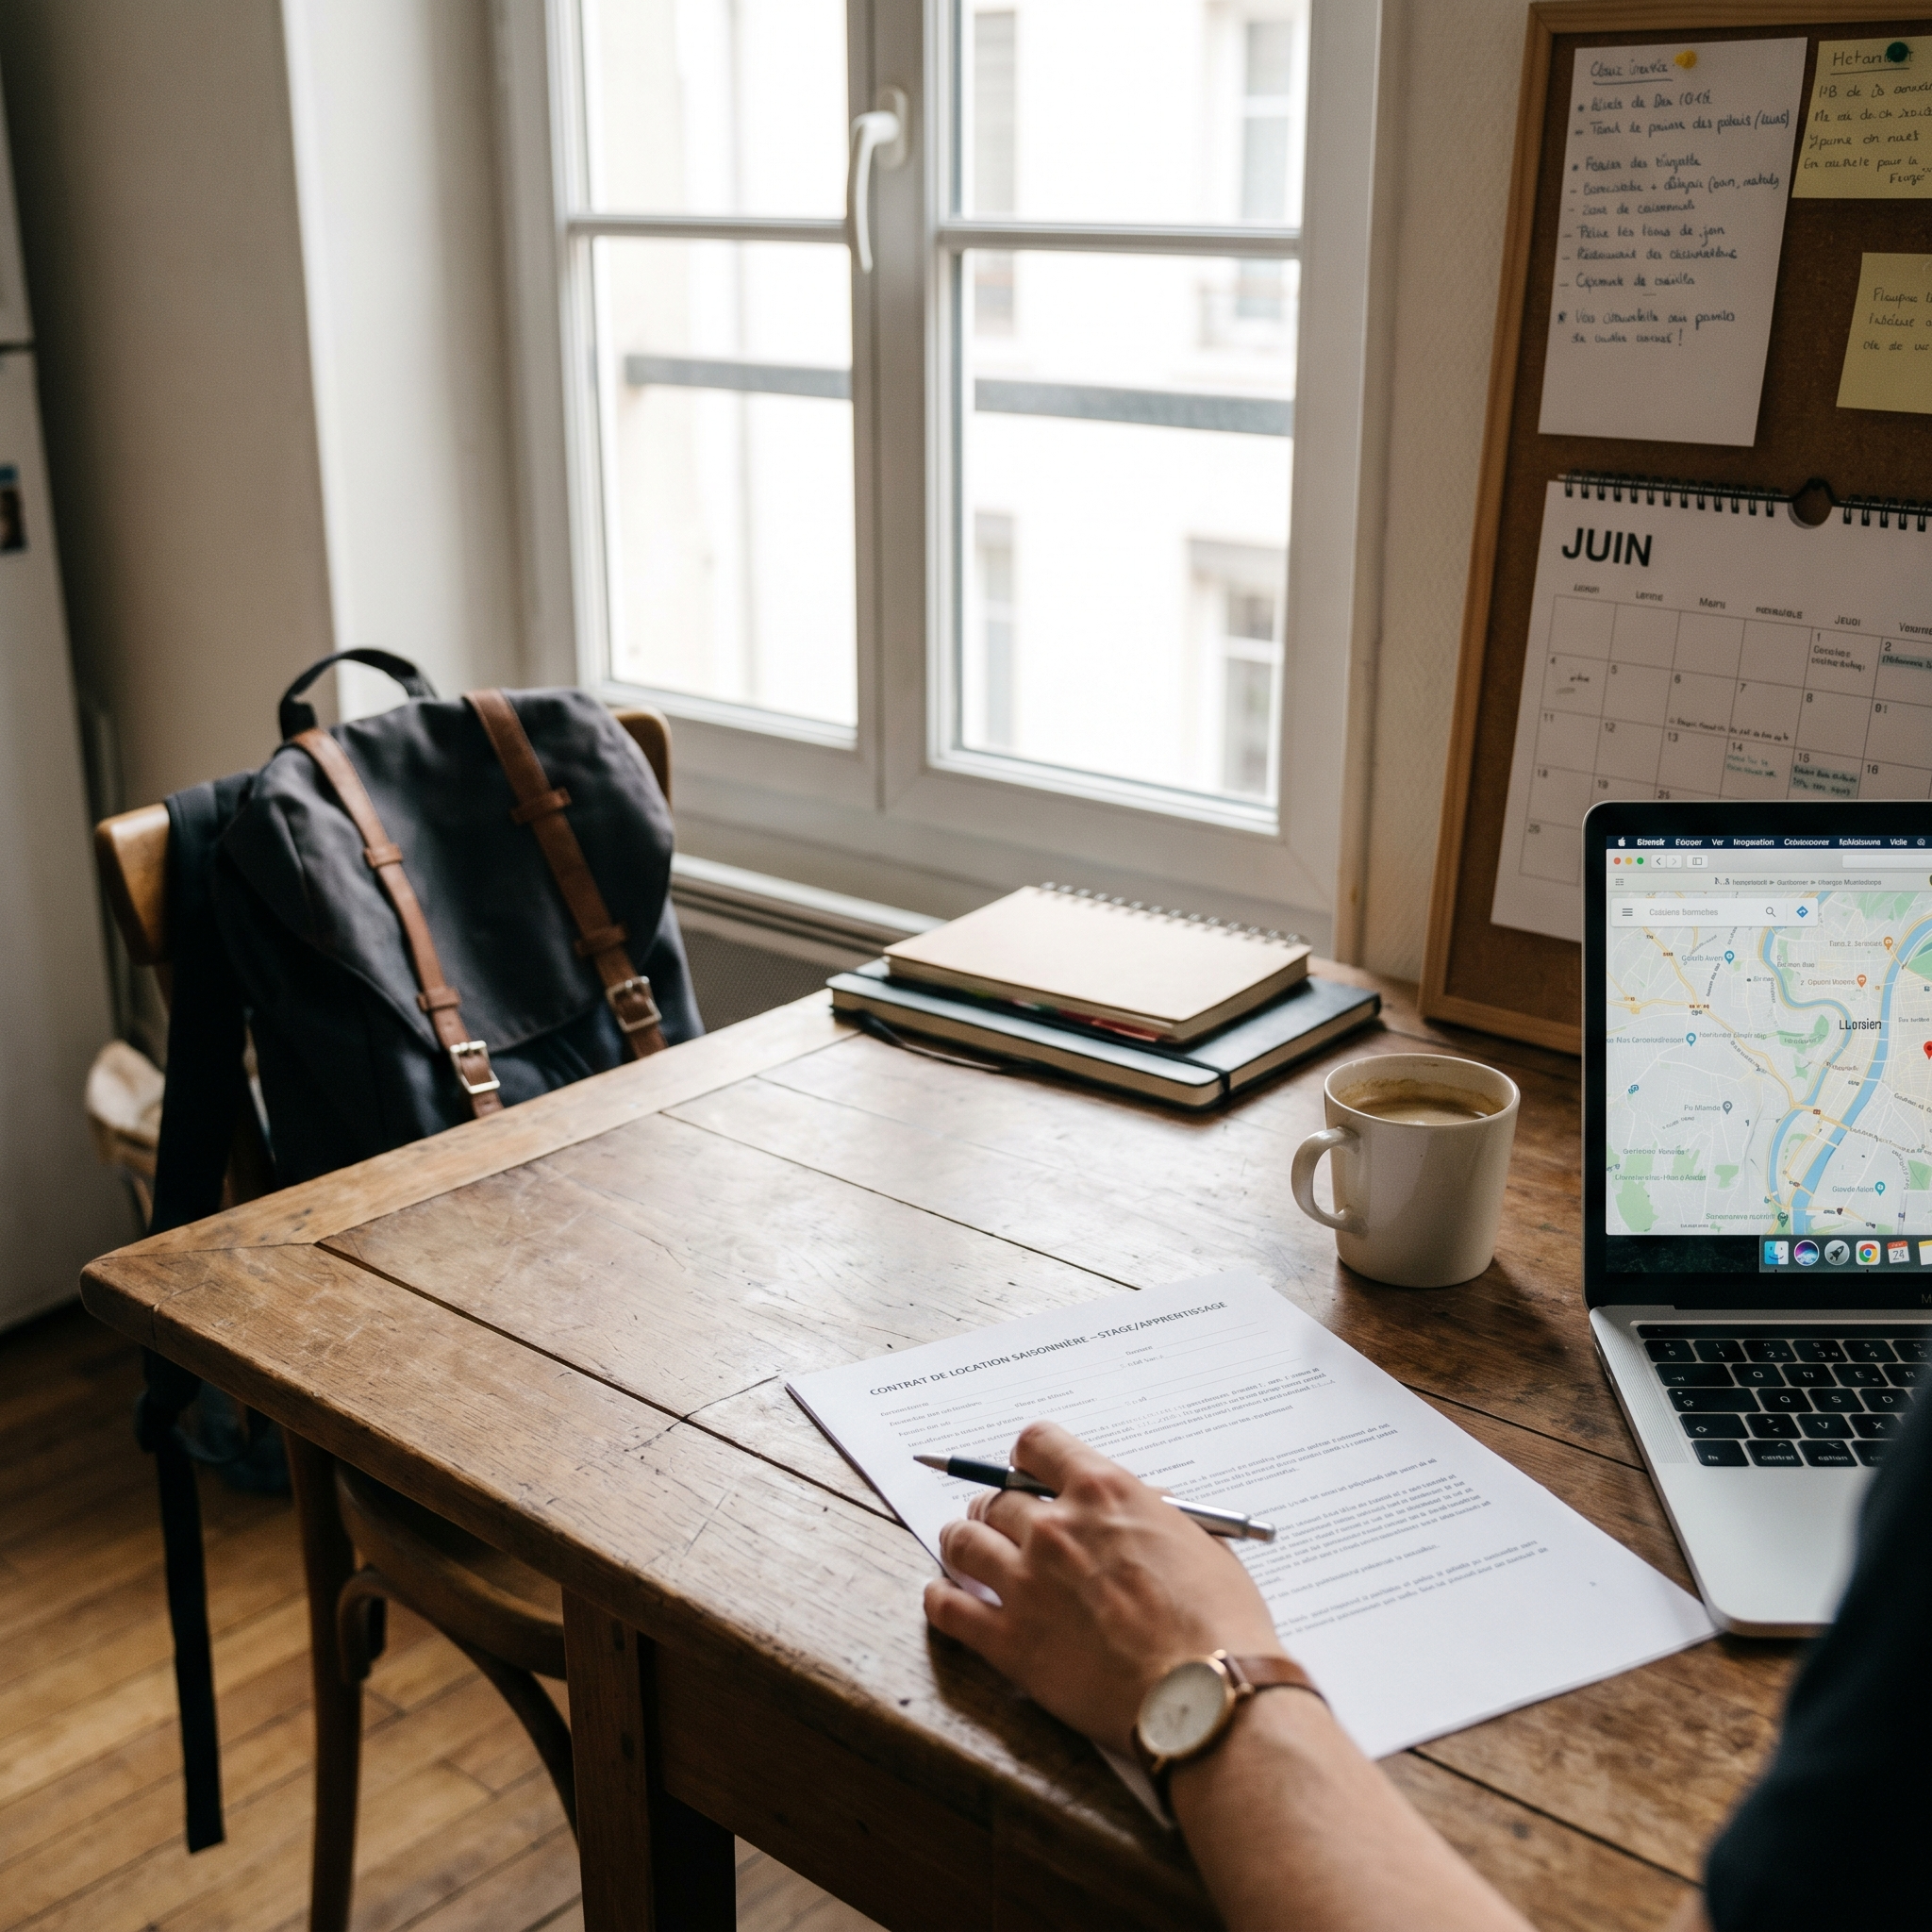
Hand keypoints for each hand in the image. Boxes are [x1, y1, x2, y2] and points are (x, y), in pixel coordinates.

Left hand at [923, 1420, 1282, 1752]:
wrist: (1207, 1694)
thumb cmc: (1218, 1622)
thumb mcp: (1199, 1543)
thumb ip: (1154, 1517)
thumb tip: (1141, 1507)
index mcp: (1104, 1492)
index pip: (1038, 1444)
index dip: (1027, 1457)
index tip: (1026, 1471)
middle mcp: (1055, 1528)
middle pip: (996, 1498)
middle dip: (995, 1509)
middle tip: (999, 1524)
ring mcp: (1026, 1582)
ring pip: (961, 1541)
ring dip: (962, 1543)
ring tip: (965, 1553)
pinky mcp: (1010, 1641)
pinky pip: (948, 1608)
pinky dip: (940, 1599)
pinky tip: (945, 1599)